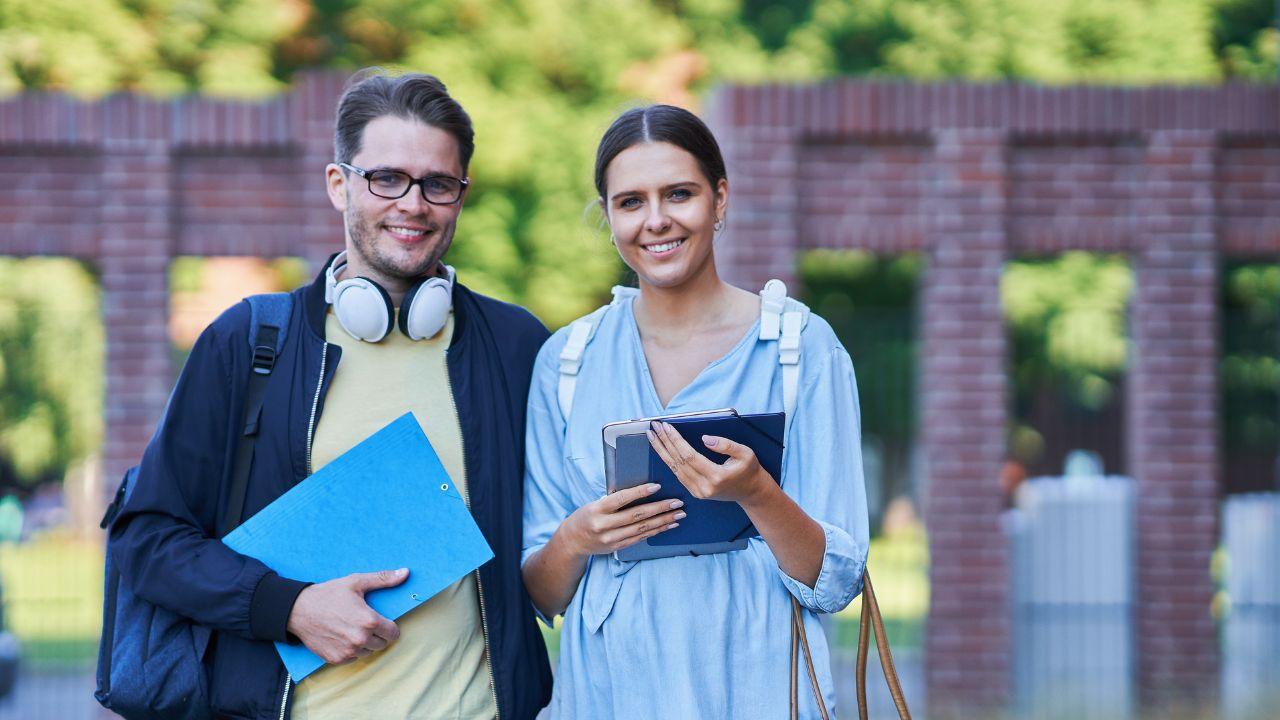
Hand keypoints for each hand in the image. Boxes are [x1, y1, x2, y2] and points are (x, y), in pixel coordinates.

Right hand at [286, 568, 406, 664]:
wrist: (299, 610)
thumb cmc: (329, 594)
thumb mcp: (356, 582)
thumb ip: (383, 579)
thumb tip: (405, 573)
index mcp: (369, 621)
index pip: (393, 633)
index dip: (390, 626)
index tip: (382, 621)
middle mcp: (360, 639)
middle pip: (382, 644)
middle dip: (378, 634)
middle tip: (365, 623)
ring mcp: (348, 651)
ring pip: (368, 652)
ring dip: (365, 643)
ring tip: (353, 628)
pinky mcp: (336, 659)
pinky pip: (353, 658)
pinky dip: (351, 650)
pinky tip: (342, 636)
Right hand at [560, 482, 685, 556]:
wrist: (572, 541)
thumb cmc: (586, 516)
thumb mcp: (595, 504)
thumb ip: (614, 500)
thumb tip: (641, 490)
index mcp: (597, 510)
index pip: (621, 499)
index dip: (639, 492)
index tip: (657, 486)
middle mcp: (604, 525)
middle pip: (636, 516)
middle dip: (660, 509)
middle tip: (677, 502)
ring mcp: (611, 539)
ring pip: (642, 529)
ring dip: (663, 521)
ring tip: (679, 514)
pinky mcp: (618, 547)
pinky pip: (641, 538)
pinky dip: (656, 531)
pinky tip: (668, 525)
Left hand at [648, 421, 774, 504]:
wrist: (751, 492)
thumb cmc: (749, 470)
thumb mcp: (746, 453)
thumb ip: (726, 445)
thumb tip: (705, 438)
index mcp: (717, 477)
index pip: (689, 456)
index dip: (675, 440)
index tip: (666, 426)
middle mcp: (704, 487)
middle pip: (678, 462)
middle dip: (664, 442)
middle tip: (654, 427)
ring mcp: (698, 492)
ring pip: (674, 469)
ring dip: (662, 451)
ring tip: (652, 436)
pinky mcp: (696, 493)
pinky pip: (678, 474)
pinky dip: (668, 460)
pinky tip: (662, 449)